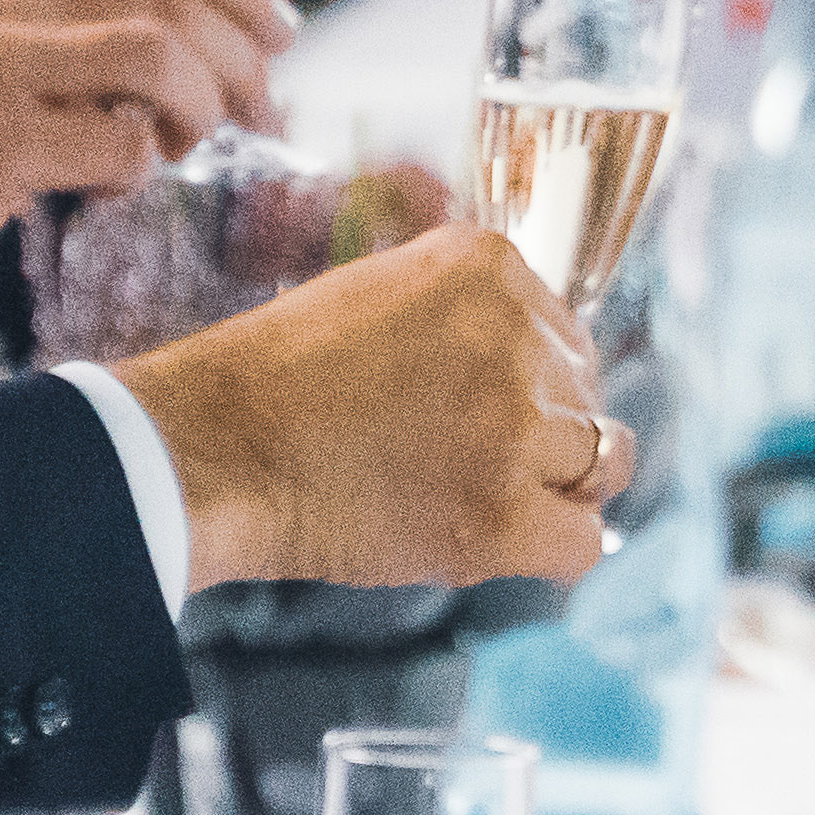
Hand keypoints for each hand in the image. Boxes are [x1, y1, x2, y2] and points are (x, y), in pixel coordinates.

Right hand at [0, 0, 294, 446]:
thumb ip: (73, 13)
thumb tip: (211, 19)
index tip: (279, 33)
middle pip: (177, 0)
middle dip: (244, 62)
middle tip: (263, 114)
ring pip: (164, 63)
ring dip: (202, 116)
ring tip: (186, 150)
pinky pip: (124, 148)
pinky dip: (139, 175)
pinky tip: (106, 190)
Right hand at [110, 224, 623, 588]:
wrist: (212, 447)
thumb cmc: (275, 379)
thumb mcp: (378, 292)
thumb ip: (465, 310)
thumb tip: (543, 359)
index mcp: (487, 265)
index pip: (565, 332)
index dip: (530, 381)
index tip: (477, 408)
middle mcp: (516, 335)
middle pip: (586, 396)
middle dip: (542, 432)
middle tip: (466, 460)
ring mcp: (514, 426)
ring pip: (602, 463)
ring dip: (552, 487)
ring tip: (482, 497)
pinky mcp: (501, 513)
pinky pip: (582, 542)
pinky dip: (554, 548)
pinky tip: (503, 543)